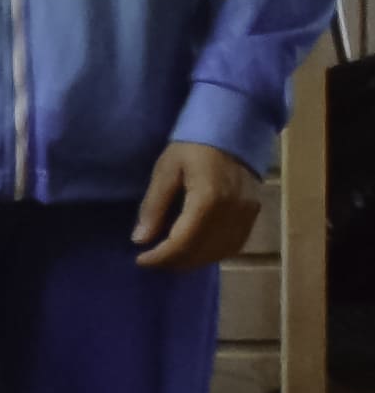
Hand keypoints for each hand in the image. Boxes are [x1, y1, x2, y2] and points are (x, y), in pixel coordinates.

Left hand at [135, 141, 265, 272]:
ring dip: (193, 261)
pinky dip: (213, 253)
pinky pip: (235, 244)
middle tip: (151, 260)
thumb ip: (154, 207)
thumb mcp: (165, 171)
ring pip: (220, 252)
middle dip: (174, 262)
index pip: (183, 241)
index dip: (161, 257)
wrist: (232, 131)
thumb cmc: (192, 147)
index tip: (140, 260)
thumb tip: (140, 240)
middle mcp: (232, 212)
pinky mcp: (254, 214)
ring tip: (169, 258)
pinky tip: (196, 251)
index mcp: (208, 199)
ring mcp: (247, 214)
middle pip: (203, 251)